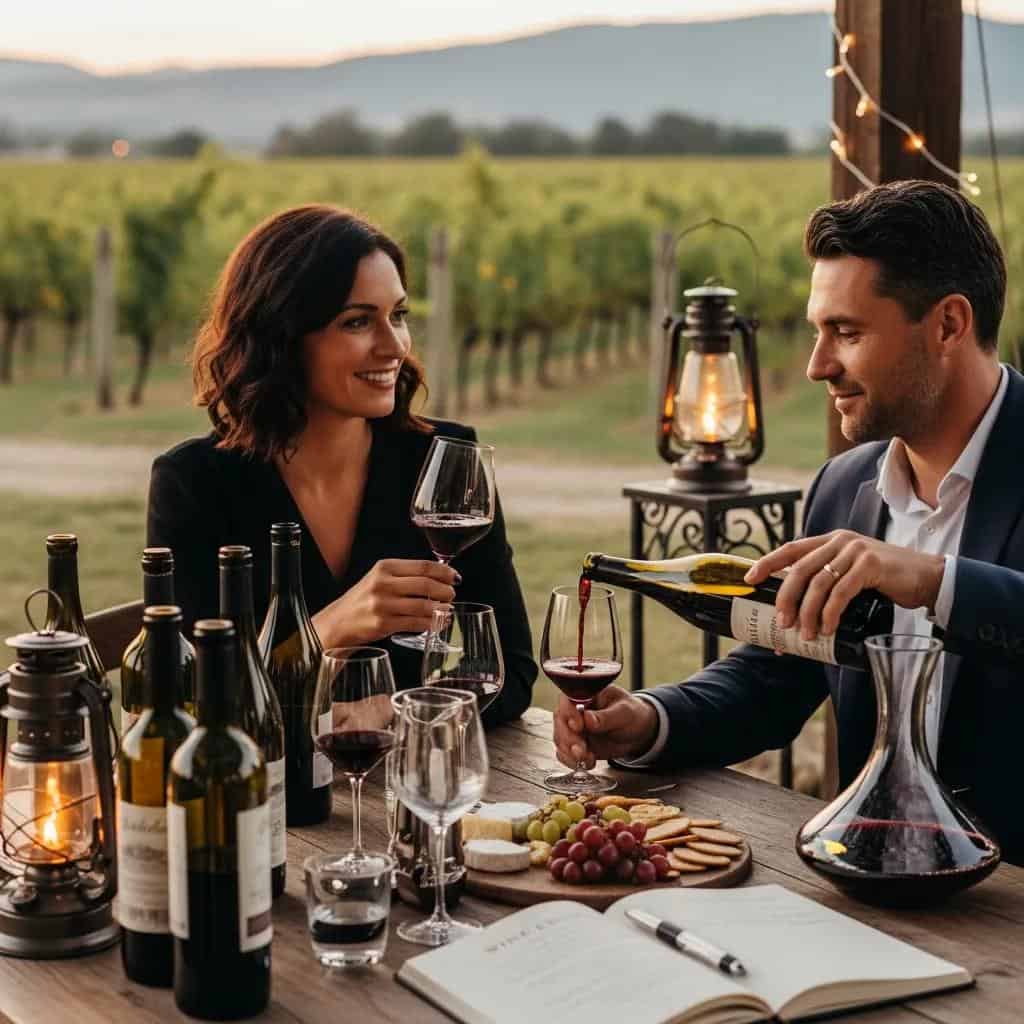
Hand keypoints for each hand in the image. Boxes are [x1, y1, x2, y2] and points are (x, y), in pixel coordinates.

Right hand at [313, 559, 457, 646]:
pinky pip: (416, 623)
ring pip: (423, 605)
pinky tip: (437, 623)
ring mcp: (383, 604)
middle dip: (445, 591)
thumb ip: (405, 575)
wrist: (339, 621)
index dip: (444, 571)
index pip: (424, 566)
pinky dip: (431, 624)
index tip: (455, 577)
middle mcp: (383, 583)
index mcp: (385, 567)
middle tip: (451, 595)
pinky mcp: (383, 624)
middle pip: (426, 584)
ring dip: (441, 609)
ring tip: (447, 610)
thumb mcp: (380, 578)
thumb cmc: (364, 599)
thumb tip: (440, 576)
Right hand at [553, 688, 658, 768]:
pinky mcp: (576, 744)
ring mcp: (574, 729)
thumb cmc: (632, 714)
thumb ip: (606, 717)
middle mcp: (575, 711)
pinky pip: (564, 754)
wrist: (638, 732)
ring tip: (588, 759)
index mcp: (585, 695)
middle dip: (569, 739)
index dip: (569, 713)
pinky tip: (586, 763)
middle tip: (582, 750)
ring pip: (560, 739)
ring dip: (570, 753)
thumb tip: (588, 719)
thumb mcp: (624, 712)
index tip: (579, 726)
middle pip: (560, 722)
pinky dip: (572, 761)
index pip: (567, 701)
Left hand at [744, 530, 944, 640]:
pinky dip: (830, 613)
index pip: (791, 548)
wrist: (928, 577)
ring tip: (805, 634)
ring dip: (808, 612)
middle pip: (800, 569)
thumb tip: (796, 611)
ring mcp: (856, 551)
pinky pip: (842, 591)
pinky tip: (827, 628)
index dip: (767, 562)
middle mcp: (840, 541)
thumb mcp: (851, 573)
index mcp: (830, 541)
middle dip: (785, 598)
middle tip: (781, 622)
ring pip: (819, 583)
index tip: (749, 579)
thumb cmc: (886, 580)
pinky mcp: (871, 565)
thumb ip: (828, 580)